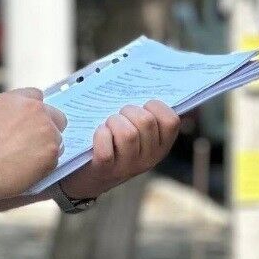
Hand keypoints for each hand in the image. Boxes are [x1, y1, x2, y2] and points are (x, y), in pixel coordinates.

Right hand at [0, 87, 68, 203]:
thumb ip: (9, 114)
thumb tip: (18, 122)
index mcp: (16, 99)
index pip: (37, 96)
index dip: (34, 111)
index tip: (30, 123)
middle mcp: (35, 110)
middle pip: (56, 116)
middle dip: (48, 128)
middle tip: (34, 144)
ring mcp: (47, 130)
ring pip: (57, 139)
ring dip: (46, 148)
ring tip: (25, 161)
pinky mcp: (52, 152)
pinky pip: (55, 158)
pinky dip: (45, 165)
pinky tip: (27, 171)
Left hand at [58, 99, 180, 201]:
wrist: (87, 177)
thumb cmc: (113, 144)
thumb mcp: (136, 134)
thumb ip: (145, 115)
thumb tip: (150, 81)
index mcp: (161, 146)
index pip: (172, 121)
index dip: (156, 106)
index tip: (143, 106)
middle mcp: (149, 158)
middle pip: (146, 122)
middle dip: (129, 110)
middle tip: (119, 115)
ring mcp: (128, 167)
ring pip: (128, 134)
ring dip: (113, 121)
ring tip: (108, 124)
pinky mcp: (106, 170)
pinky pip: (106, 149)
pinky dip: (100, 135)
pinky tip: (98, 133)